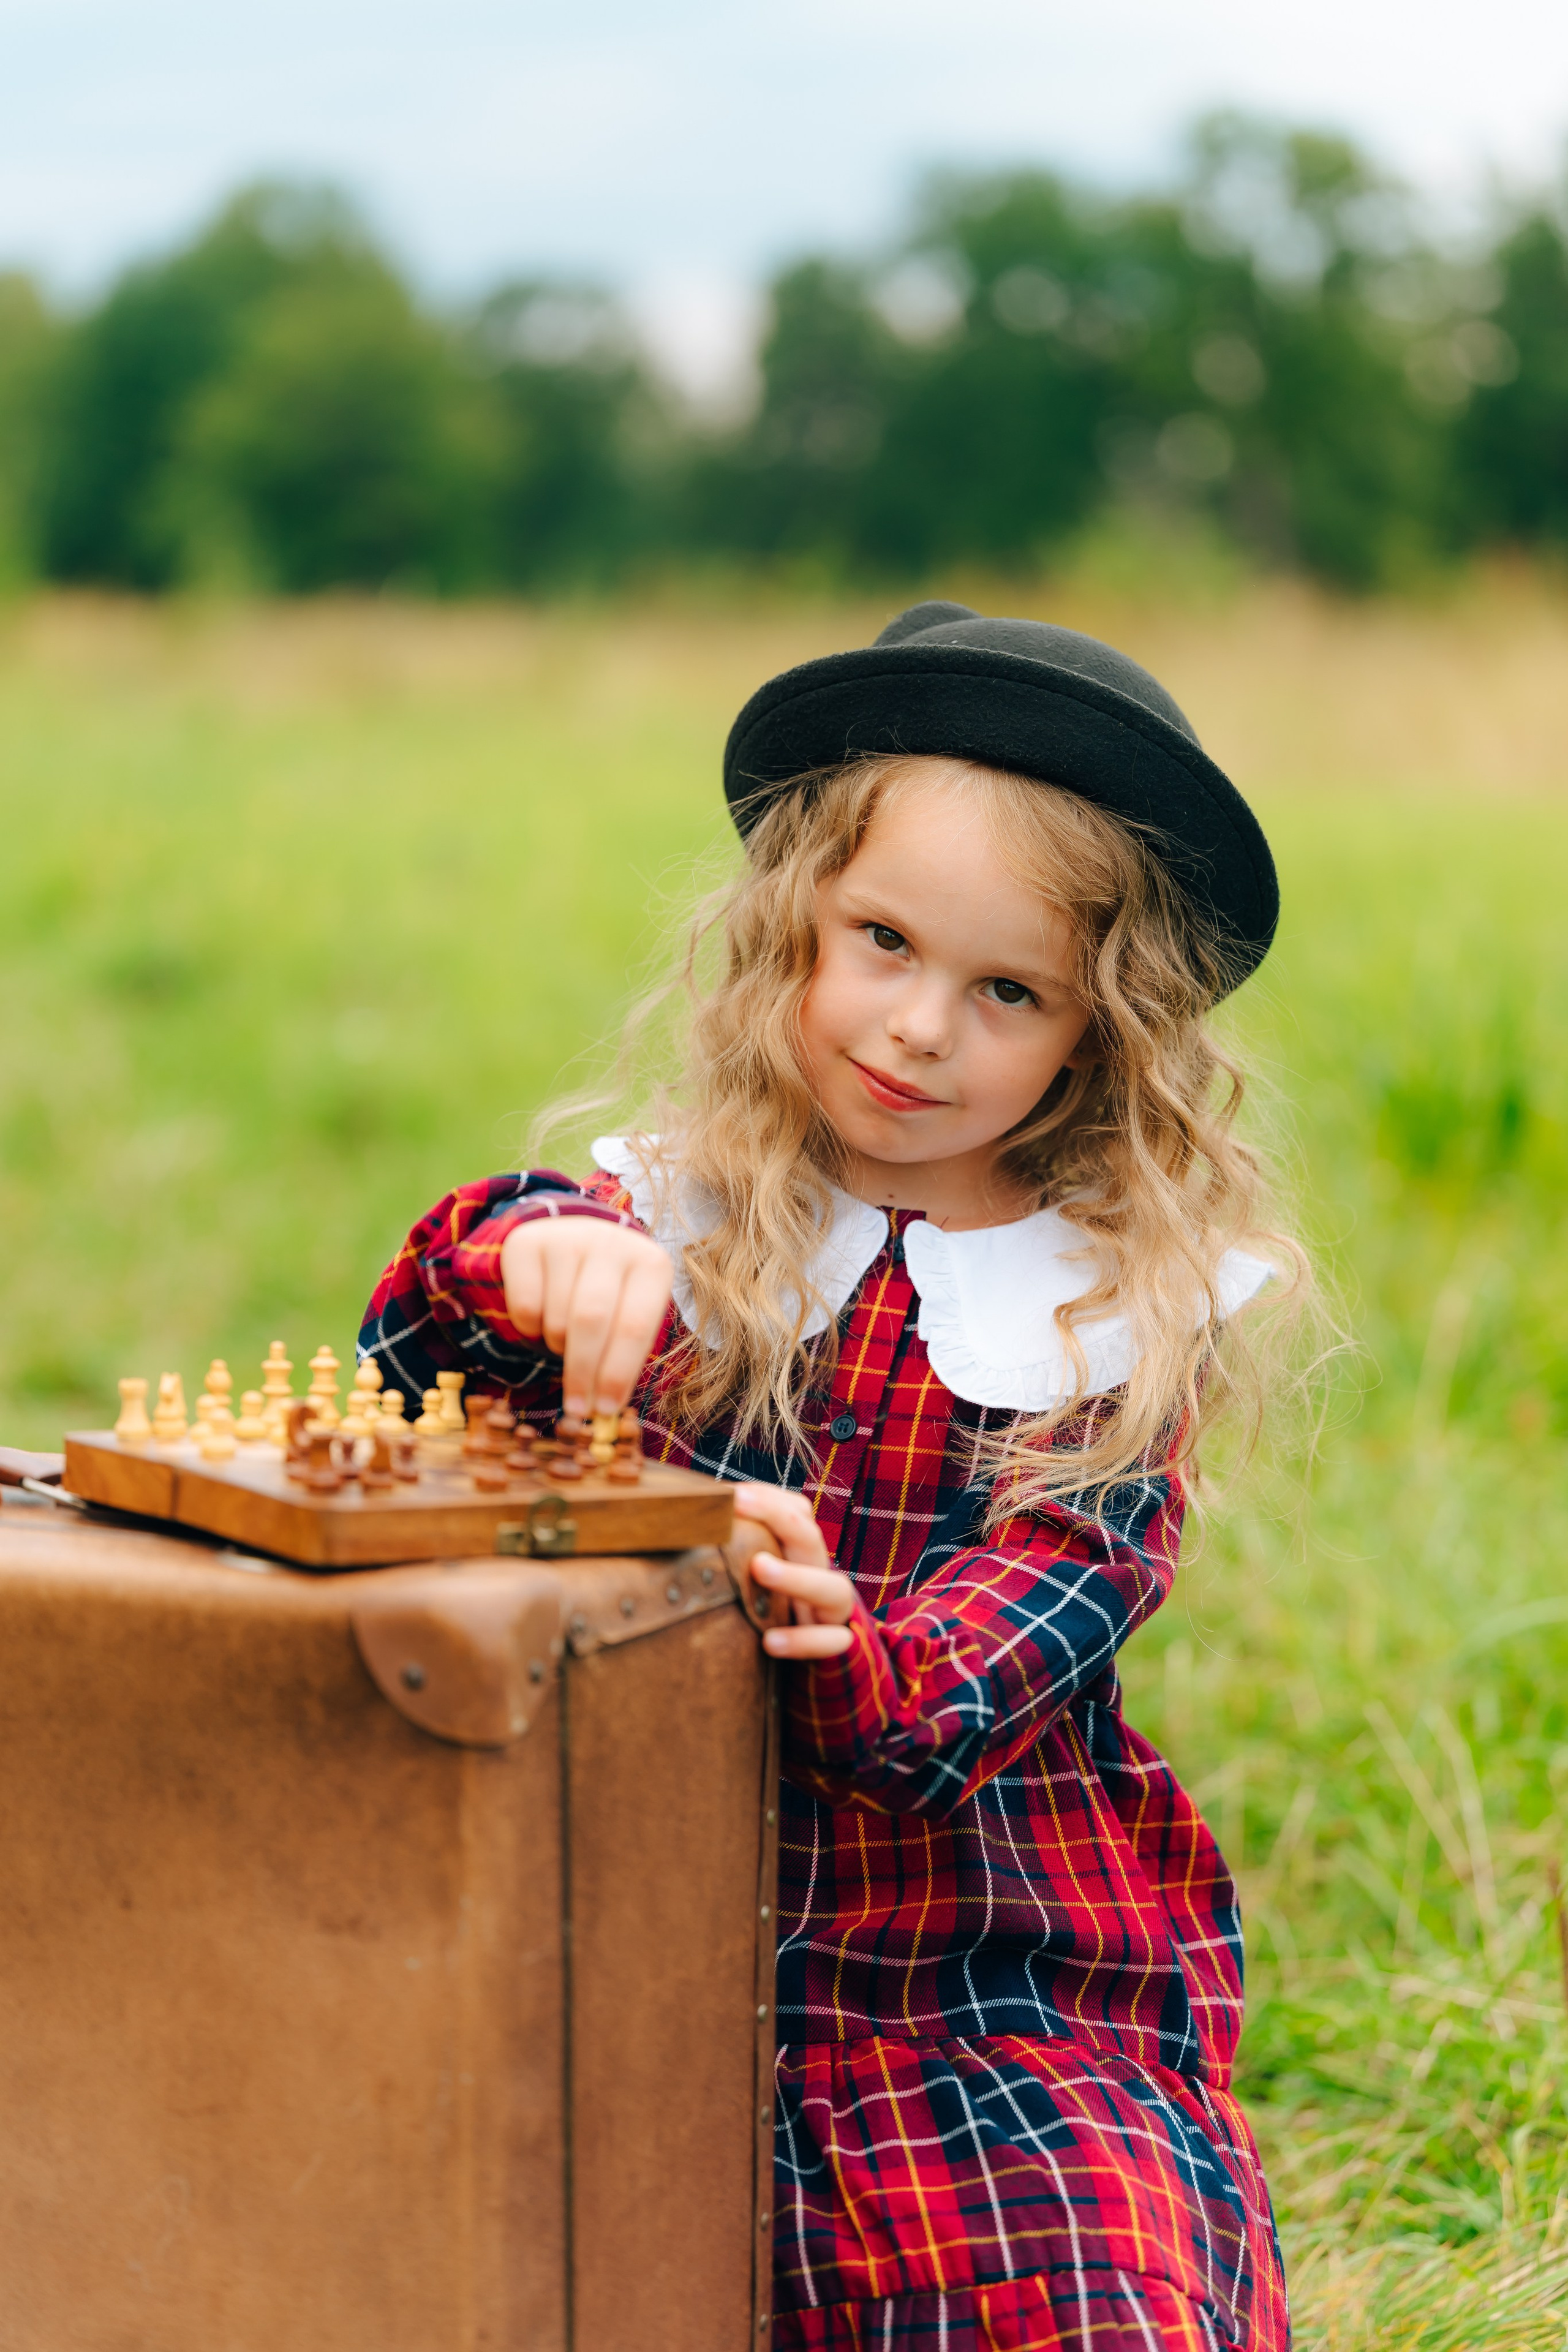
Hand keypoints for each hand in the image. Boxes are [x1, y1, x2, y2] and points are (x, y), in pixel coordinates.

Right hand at [500, 1217, 673, 1417]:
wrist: (577, 1240)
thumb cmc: (613, 1293)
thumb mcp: (631, 1316)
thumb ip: (624, 1358)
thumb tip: (603, 1411)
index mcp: (651, 1265)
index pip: (634, 1326)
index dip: (618, 1372)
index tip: (605, 1410)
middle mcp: (612, 1242)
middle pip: (591, 1319)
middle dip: (582, 1372)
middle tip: (576, 1408)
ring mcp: (567, 1237)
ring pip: (555, 1317)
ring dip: (556, 1345)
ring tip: (565, 1339)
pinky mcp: (526, 1242)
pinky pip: (524, 1306)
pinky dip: (529, 1328)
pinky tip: (542, 1315)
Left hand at [734, 1482, 854, 1659]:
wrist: (824, 1652)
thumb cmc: (779, 1605)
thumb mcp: (763, 1572)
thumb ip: (738, 1552)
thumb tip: (689, 1527)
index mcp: (801, 1551)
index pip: (796, 1512)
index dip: (766, 1499)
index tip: (730, 1494)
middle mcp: (820, 1573)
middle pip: (811, 1538)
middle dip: (779, 1518)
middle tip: (737, 1505)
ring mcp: (833, 1609)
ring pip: (833, 1588)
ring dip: (798, 1577)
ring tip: (759, 1567)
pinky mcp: (839, 1645)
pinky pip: (832, 1641)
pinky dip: (804, 1640)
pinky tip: (770, 1642)